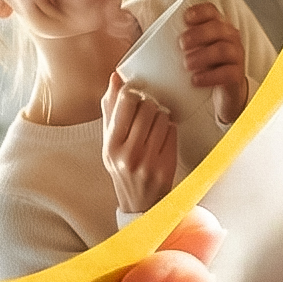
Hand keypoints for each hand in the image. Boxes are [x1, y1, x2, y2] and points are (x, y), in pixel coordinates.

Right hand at [101, 75, 179, 213]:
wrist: (139, 203)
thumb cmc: (123, 167)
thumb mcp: (110, 141)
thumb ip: (111, 109)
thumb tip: (116, 77)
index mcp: (110, 145)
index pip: (125, 101)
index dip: (134, 92)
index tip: (135, 95)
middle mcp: (127, 154)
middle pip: (147, 106)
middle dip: (150, 105)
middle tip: (147, 112)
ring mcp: (147, 161)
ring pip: (162, 117)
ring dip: (162, 117)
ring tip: (155, 126)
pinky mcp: (165, 166)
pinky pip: (172, 131)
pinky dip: (170, 130)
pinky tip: (163, 138)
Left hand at [180, 3, 248, 123]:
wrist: (223, 93)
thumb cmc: (203, 66)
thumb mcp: (193, 50)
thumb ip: (178, 41)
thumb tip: (141, 37)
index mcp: (217, 26)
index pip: (211, 11)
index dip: (199, 12)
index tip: (185, 19)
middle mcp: (229, 37)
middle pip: (217, 28)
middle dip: (198, 34)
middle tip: (181, 44)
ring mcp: (235, 56)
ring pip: (223, 49)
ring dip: (202, 55)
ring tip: (186, 64)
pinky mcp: (236, 75)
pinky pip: (227, 73)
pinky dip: (210, 76)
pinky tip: (195, 80)